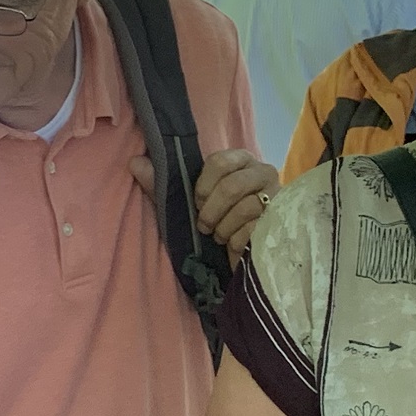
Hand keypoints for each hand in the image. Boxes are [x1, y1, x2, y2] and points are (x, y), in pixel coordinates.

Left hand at [132, 147, 277, 262]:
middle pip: (231, 186)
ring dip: (223, 228)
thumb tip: (134, 162)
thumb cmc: (213, 221)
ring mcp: (276, 195)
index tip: (196, 201)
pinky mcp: (281, 220)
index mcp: (240, 161)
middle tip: (204, 224)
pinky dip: (235, 240)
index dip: (203, 185)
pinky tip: (233, 244)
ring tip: (219, 234)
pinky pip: (253, 229)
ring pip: (245, 208)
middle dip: (211, 211)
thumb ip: (160, 183)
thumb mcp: (183, 203)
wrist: (239, 254)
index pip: (220, 161)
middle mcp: (263, 172)